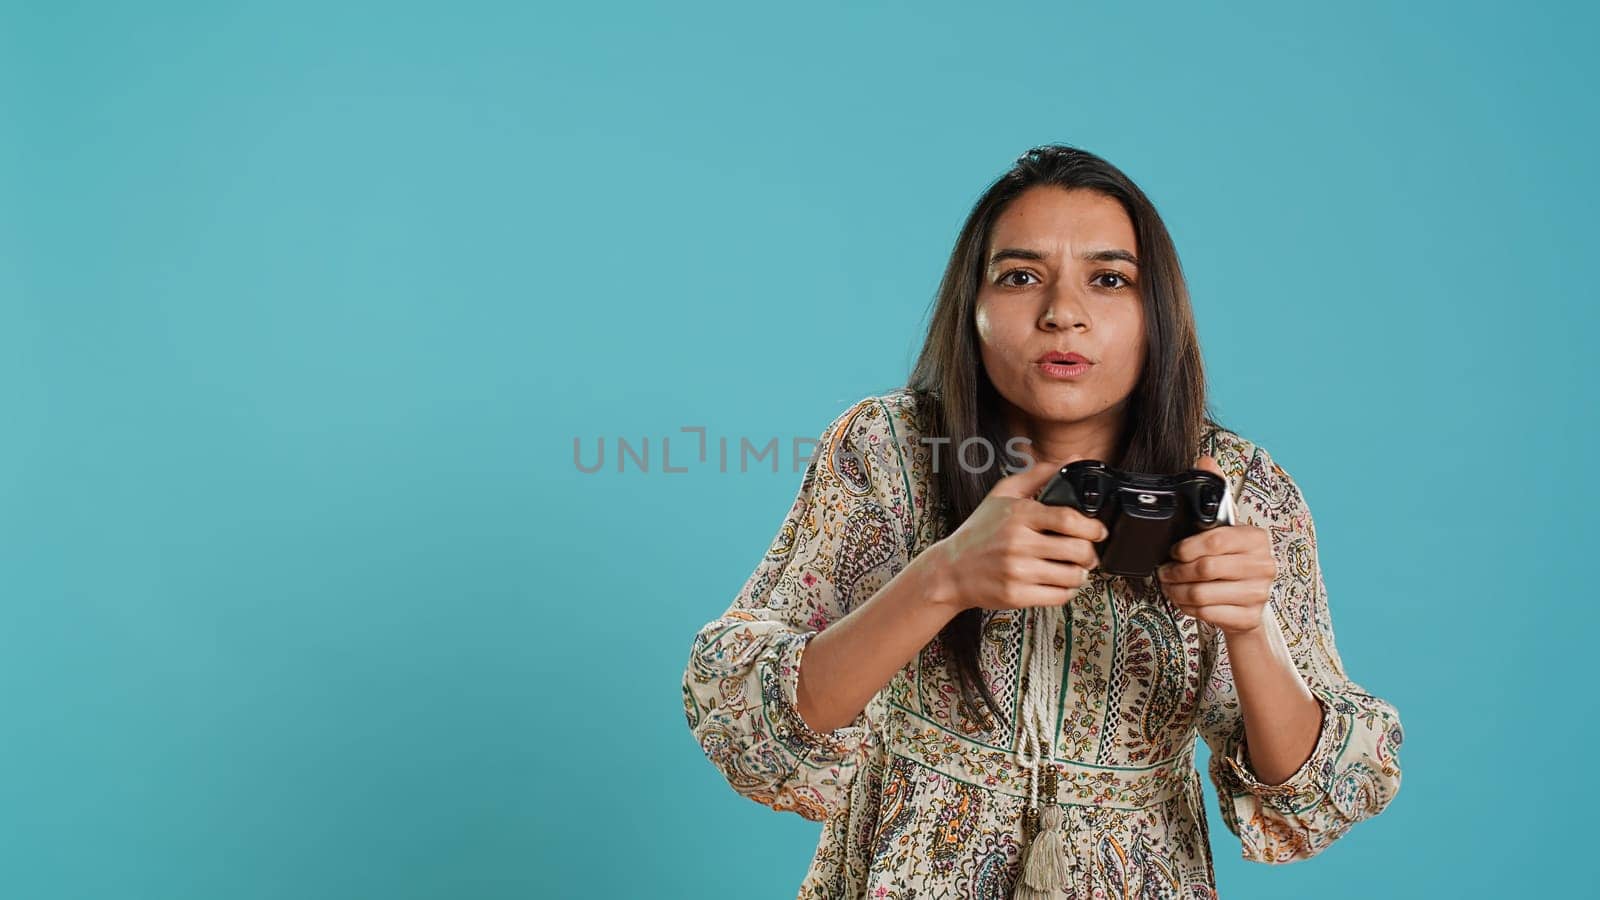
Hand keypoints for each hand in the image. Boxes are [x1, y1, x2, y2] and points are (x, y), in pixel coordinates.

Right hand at [922, 457, 1108, 612]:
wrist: (950, 570)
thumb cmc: (978, 532)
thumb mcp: (1002, 495)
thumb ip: (1039, 475)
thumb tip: (1073, 459)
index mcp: (1018, 515)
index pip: (1067, 519)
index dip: (1092, 526)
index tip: (1098, 530)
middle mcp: (1017, 543)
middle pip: (1076, 549)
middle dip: (1091, 553)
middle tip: (1089, 553)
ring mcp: (1016, 571)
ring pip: (1071, 576)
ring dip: (1081, 573)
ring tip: (1074, 568)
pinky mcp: (1016, 595)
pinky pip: (1058, 596)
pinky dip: (1066, 591)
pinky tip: (1059, 582)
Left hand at [1155, 455, 1276, 634]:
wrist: (1248, 605)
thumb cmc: (1230, 561)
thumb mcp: (1224, 528)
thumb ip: (1214, 494)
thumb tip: (1206, 459)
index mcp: (1257, 538)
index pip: (1216, 539)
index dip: (1187, 547)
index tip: (1175, 551)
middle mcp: (1264, 565)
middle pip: (1206, 568)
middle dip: (1176, 572)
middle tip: (1164, 572)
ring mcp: (1260, 593)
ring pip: (1203, 593)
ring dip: (1178, 591)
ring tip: (1171, 587)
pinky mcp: (1251, 618)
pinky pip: (1208, 613)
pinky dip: (1189, 608)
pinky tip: (1186, 601)